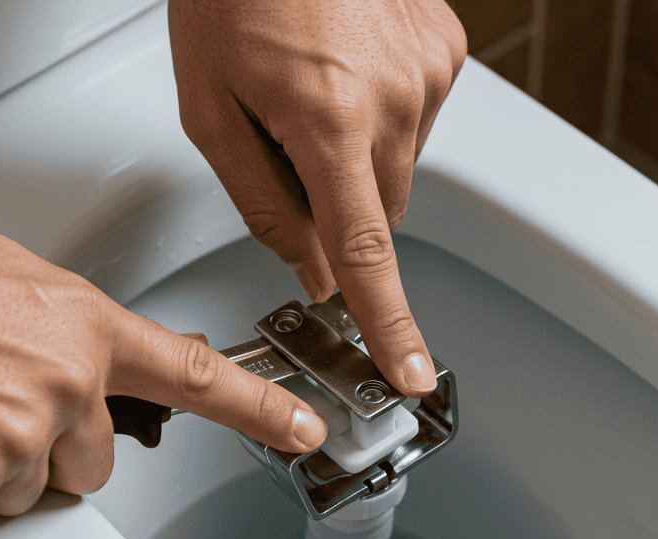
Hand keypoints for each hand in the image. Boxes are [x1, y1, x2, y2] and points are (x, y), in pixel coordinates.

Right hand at [0, 124, 328, 537]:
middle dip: (45, 451)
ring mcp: (11, 443)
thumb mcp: (3, 278)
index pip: (192, 376)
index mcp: (79, 326)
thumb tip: (104, 360)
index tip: (305, 431)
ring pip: (24, 496)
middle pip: (91, 467)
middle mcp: (61, 386)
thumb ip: (67, 331)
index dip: (259, 410)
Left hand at [169, 0, 465, 396]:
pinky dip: (384, 115)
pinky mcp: (447, 48)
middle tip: (289, 148)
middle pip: (378, 213)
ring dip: (359, 159)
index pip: (366, 255)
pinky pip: (419, 118)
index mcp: (329, 120)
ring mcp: (431, 71)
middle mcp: (396, 99)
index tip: (412, 371)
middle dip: (338, 209)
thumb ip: (262, 202)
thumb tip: (306, 268)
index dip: (389, 324)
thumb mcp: (210, 107)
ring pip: (399, 167)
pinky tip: (346, 70)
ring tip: (315, 91)